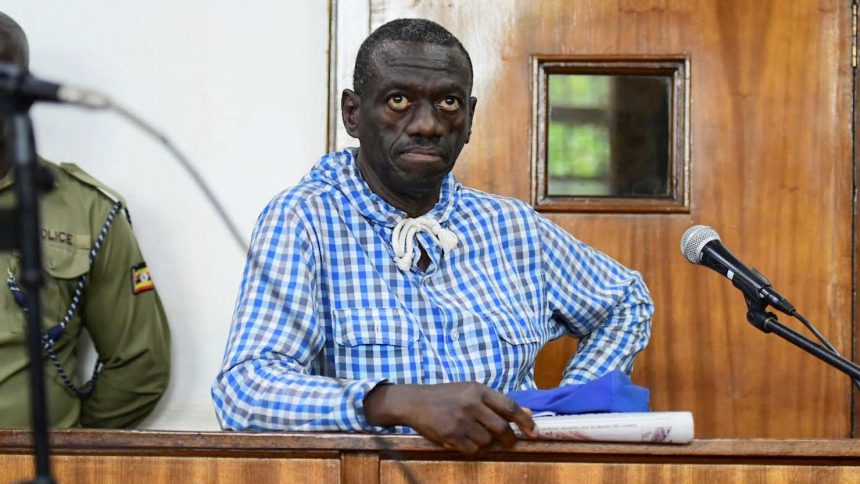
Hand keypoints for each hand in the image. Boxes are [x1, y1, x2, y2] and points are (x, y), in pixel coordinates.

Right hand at [363, 382, 537, 453]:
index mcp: (478, 390)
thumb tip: (527, 412)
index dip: (525, 421)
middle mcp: (471, 404)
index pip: (509, 406)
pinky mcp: (451, 436)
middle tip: (510, 442)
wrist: (415, 402)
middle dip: (510, 439)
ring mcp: (461, 421)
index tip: (535, 432)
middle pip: (501, 428)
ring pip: (487, 441)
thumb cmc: (446, 395)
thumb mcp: (471, 391)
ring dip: (488, 443)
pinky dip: (474, 449)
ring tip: (479, 436)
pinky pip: (473, 450)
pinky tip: (466, 441)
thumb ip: (497, 402)